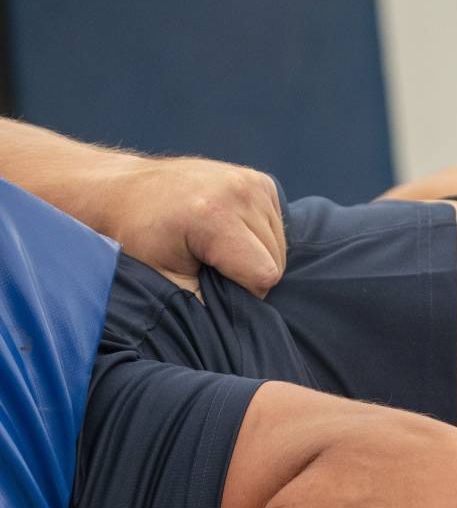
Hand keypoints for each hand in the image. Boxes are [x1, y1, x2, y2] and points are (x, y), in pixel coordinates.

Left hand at [96, 154, 286, 295]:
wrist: (125, 191)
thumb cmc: (138, 237)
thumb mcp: (166, 281)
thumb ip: (207, 305)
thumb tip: (239, 326)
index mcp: (214, 215)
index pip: (263, 275)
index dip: (242, 292)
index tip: (210, 284)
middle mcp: (239, 190)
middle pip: (275, 261)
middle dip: (247, 274)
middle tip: (209, 265)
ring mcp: (251, 181)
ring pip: (279, 246)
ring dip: (255, 256)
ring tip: (216, 247)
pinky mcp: (259, 181)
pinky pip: (277, 226)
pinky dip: (258, 237)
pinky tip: (228, 232)